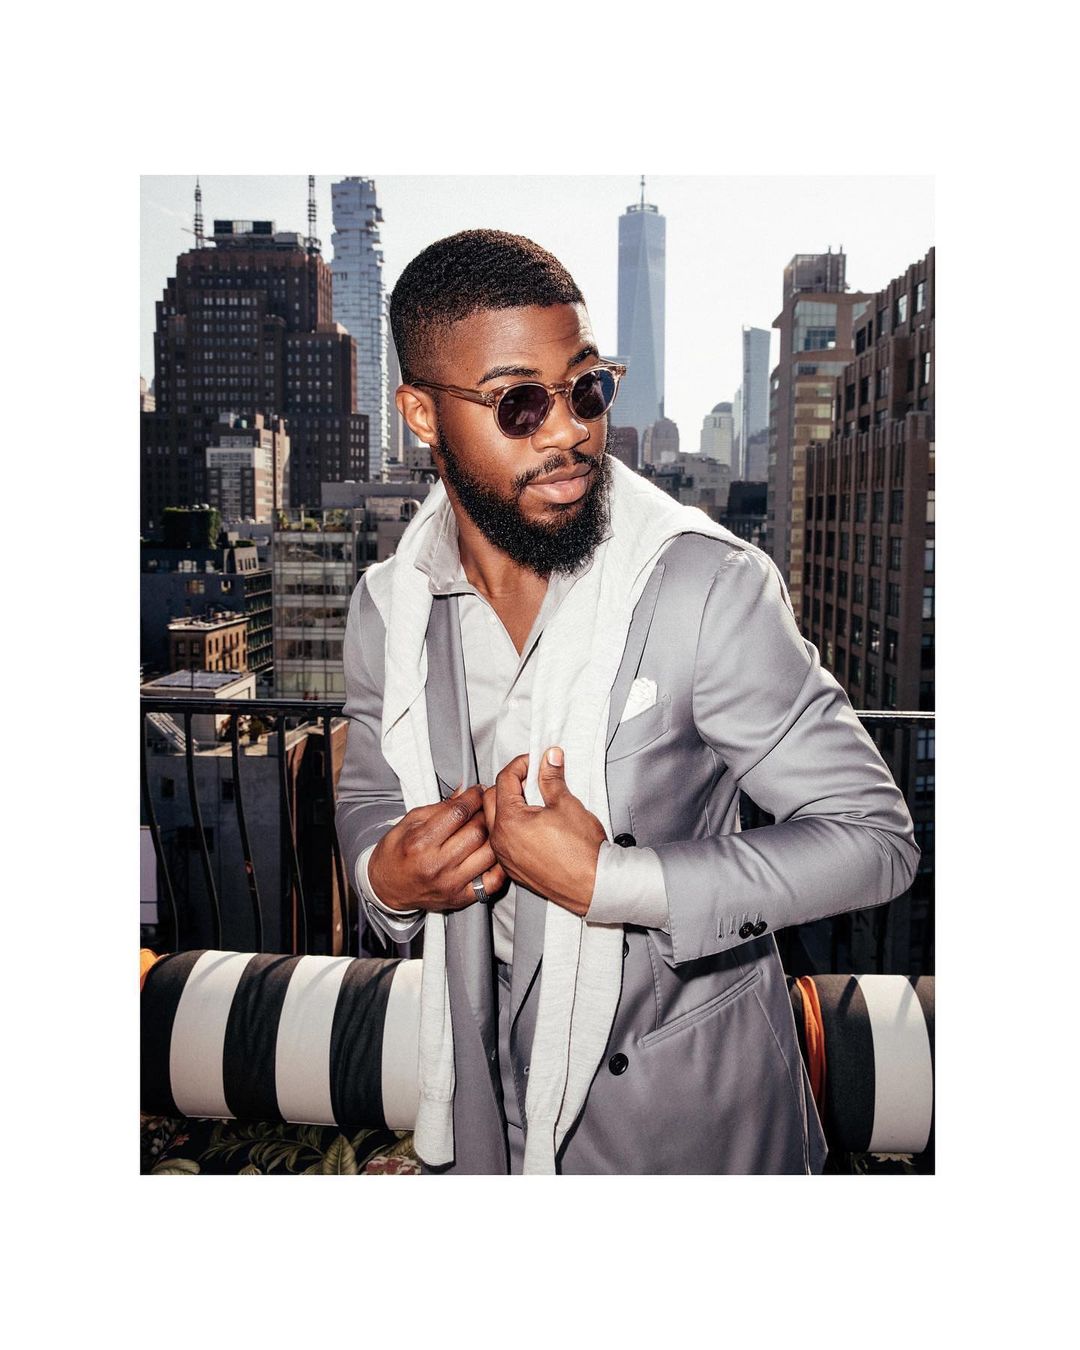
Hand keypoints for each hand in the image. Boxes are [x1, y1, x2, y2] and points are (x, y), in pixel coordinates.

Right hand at [368, 783, 506, 912]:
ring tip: (489, 830)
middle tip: (484, 809)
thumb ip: (440, 806)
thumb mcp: (410, 821)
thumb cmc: (397, 852)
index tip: (478, 792)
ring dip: (494, 837)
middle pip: (477, 831)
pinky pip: (492, 881)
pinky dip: (499, 866)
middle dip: (485, 814)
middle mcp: (436, 865)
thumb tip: (464, 790)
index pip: (459, 813)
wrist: (387, 887)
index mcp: (420, 842)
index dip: (473, 797)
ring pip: (489, 853)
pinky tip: (493, 854)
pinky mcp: (460, 898)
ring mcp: (450, 883)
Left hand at [483, 748, 605, 916]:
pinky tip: (533, 824)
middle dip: (510, 783)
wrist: (593, 885)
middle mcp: (500, 841)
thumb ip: (552, 778)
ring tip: (535, 801)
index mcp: (509, 821)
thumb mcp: (566, 804)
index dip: (521, 764)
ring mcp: (505, 857)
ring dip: (508, 805)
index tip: (535, 761)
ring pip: (494, 821)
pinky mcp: (513, 869)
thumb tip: (549, 759)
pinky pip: (503, 841)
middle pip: (491, 798)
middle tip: (533, 778)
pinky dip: (512, 827)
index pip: (504, 780)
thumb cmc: (582, 851)